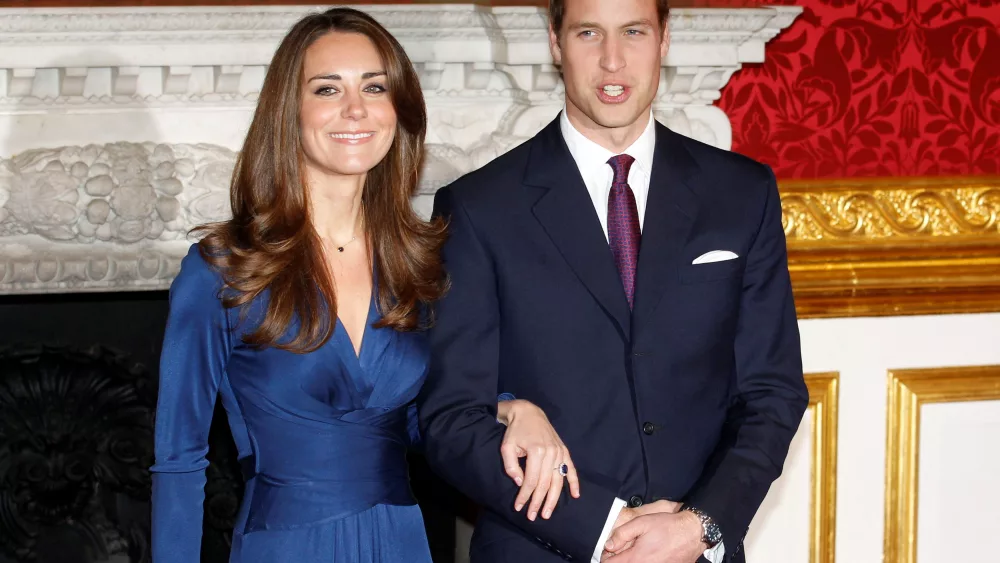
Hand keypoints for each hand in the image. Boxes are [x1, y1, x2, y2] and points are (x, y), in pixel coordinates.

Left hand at [497, 399, 579, 520]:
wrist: (528, 413)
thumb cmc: (515, 431)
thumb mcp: (506, 447)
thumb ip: (511, 466)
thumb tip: (520, 483)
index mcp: (536, 451)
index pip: (531, 480)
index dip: (524, 496)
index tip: (518, 507)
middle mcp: (550, 453)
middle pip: (545, 483)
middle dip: (538, 502)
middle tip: (532, 516)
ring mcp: (559, 452)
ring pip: (558, 480)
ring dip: (553, 499)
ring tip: (547, 513)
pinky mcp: (564, 450)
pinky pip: (571, 469)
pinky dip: (574, 483)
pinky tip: (575, 495)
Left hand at [601, 509, 704, 562]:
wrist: (693, 533)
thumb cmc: (668, 526)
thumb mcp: (642, 522)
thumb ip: (622, 534)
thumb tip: (609, 545)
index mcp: (636, 558)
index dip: (607, 557)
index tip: (611, 551)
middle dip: (620, 560)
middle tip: (623, 551)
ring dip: (633, 561)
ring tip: (638, 552)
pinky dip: (645, 562)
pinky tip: (650, 555)